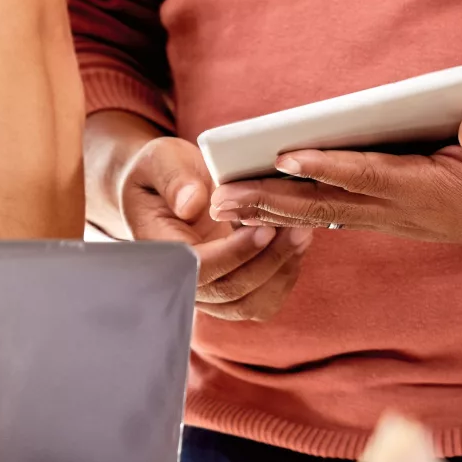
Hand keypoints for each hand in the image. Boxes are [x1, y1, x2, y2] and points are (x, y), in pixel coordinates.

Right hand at [117, 132, 313, 320]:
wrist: (171, 186)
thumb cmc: (164, 170)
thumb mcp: (161, 159)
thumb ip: (173, 178)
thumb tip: (192, 204)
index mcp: (160, 249)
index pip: (196, 267)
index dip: (232, 254)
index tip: (263, 228)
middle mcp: (182, 278)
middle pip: (228, 290)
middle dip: (268, 260)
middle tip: (296, 227)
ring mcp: (208, 290)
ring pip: (249, 302)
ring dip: (280, 270)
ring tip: (302, 232)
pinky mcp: (231, 289)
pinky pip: (262, 300)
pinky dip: (284, 276)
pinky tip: (297, 244)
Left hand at [210, 111, 461, 252]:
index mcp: (429, 190)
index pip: (370, 175)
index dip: (328, 166)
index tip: (287, 155)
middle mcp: (402, 210)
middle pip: (326, 204)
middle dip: (272, 200)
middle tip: (221, 198)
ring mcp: (393, 218)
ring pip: (322, 215)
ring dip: (271, 210)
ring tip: (223, 205)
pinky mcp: (391, 216)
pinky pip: (334, 216)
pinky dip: (296, 213)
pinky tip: (263, 208)